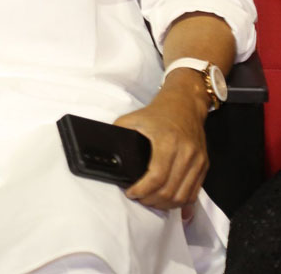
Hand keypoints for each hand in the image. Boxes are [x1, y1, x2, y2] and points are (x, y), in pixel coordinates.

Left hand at [114, 80, 209, 209]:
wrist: (185, 104)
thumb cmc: (157, 113)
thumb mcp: (132, 118)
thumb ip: (118, 133)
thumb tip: (105, 151)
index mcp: (168, 142)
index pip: (156, 177)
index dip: (142, 190)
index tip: (131, 193)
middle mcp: (186, 153)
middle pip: (170, 190)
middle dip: (151, 200)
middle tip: (139, 199)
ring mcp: (198, 160)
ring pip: (183, 196)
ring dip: (166, 204)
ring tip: (150, 202)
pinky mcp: (204, 165)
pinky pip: (194, 192)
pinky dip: (180, 202)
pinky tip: (167, 202)